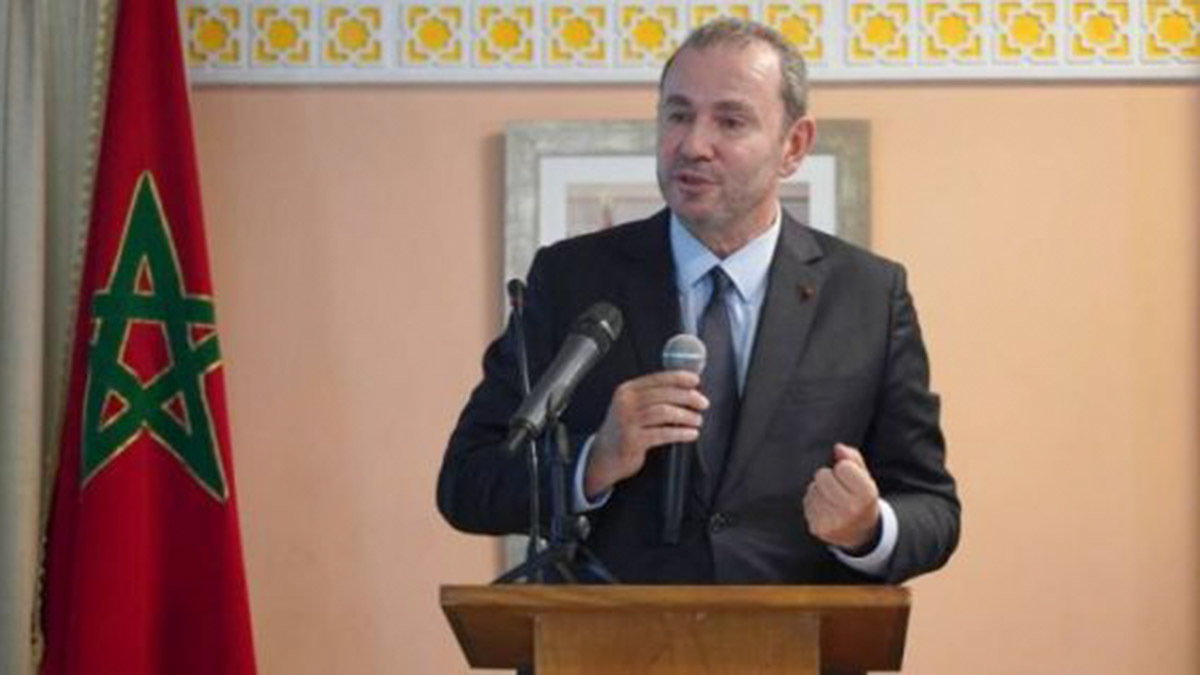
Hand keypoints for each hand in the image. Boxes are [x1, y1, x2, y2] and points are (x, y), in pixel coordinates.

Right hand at [584, 371, 707, 497]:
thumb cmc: (624, 429)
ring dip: (686, 416)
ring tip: (697, 420)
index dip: (679, 378)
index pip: (657, 378)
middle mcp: (626, 403)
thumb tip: (686, 389)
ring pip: (664, 412)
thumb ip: (652, 396)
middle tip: (702, 403)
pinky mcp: (632, 440)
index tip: (695, 381)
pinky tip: (690, 434)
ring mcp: (627, 422)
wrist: (603, 455)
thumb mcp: (632, 407)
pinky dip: (680, 433)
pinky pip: (662, 434)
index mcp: (627, 390)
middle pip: (663, 394)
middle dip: (687, 397)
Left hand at [803, 444, 880, 550]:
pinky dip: (813, 502)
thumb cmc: (861, 499)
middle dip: (828, 477)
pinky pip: (807, 502)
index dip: (844, 469)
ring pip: (813, 489)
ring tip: (832, 500)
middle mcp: (851, 510)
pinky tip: (825, 509)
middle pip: (823, 476)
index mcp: (866, 495)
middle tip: (838, 488)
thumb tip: (837, 447)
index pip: (843, 467)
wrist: (860, 534)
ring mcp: (833, 521)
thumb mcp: (865, 478)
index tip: (849, 479)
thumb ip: (853, 458)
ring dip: (819, 490)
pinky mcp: (818, 528)